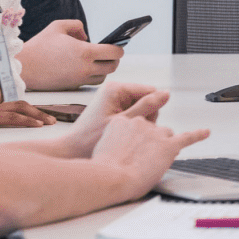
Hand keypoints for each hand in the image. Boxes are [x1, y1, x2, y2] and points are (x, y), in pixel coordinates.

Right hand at [0, 99, 55, 128]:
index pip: (13, 110)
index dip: (28, 114)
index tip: (42, 121)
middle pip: (21, 107)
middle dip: (38, 113)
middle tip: (53, 120)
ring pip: (20, 110)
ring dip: (37, 116)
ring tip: (51, 122)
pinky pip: (11, 117)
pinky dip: (26, 120)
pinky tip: (38, 125)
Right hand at [16, 20, 123, 90]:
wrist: (23, 68)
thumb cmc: (39, 46)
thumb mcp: (57, 26)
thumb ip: (77, 26)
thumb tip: (87, 36)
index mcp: (85, 52)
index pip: (114, 53)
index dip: (119, 48)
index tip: (118, 44)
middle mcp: (85, 69)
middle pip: (112, 67)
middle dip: (114, 59)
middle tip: (111, 52)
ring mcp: (79, 80)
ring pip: (103, 77)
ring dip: (104, 68)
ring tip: (99, 59)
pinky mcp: (73, 87)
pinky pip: (90, 82)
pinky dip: (93, 75)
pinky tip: (87, 67)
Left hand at [51, 81, 166, 157]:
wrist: (72, 150)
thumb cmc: (91, 139)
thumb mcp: (124, 123)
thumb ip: (146, 107)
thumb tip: (166, 94)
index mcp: (116, 88)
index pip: (151, 91)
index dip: (152, 109)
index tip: (139, 125)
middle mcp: (115, 90)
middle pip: (147, 98)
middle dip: (145, 116)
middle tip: (130, 132)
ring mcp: (113, 99)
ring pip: (141, 107)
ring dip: (138, 121)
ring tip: (124, 134)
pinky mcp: (112, 108)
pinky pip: (131, 113)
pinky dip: (131, 124)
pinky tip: (121, 134)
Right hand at [89, 91, 207, 191]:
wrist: (110, 177)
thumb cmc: (104, 170)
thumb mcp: (103, 148)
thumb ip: (115, 143)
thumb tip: (121, 151)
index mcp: (121, 122)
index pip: (136, 125)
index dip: (136, 141)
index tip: (132, 150)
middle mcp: (139, 123)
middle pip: (152, 130)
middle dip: (149, 144)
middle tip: (140, 160)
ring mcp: (155, 133)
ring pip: (166, 135)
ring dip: (163, 146)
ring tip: (153, 162)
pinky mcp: (168, 145)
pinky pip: (187, 137)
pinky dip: (198, 135)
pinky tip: (205, 133)